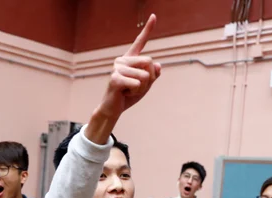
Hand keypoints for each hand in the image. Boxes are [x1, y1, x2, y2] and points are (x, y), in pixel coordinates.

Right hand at [86, 14, 161, 141]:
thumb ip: (153, 75)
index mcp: (130, 59)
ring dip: (142, 88)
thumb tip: (158, 65)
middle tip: (136, 87)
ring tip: (129, 90)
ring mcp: (117, 68)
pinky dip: (136, 92)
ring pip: (145, 76)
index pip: (140, 41)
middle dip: (150, 79)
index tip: (154, 16)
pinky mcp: (115, 78)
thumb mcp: (146, 85)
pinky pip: (138, 84)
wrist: (114, 108)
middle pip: (149, 62)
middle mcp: (122, 60)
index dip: (148, 29)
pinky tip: (125, 94)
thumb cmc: (129, 95)